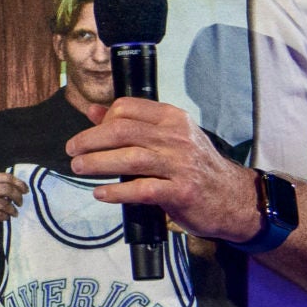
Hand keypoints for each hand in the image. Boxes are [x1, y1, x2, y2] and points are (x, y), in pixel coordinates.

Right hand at [0, 170, 23, 234]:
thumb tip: (17, 185)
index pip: (6, 177)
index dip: (19, 183)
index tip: (25, 189)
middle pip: (8, 189)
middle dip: (18, 196)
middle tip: (20, 202)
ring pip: (5, 204)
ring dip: (13, 209)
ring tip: (14, 212)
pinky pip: (0, 215)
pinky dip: (6, 217)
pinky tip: (6, 217)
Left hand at [65, 98, 259, 242]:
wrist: (234, 198)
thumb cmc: (196, 167)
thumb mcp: (170, 138)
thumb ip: (134, 124)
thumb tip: (94, 111)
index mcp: (173, 119)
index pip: (128, 108)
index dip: (102, 119)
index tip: (89, 134)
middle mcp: (177, 138)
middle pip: (122, 131)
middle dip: (90, 140)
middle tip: (72, 151)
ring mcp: (181, 165)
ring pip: (129, 158)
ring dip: (97, 163)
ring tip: (79, 168)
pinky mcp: (182, 192)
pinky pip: (142, 189)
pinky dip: (117, 191)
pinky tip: (101, 193)